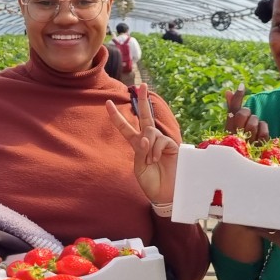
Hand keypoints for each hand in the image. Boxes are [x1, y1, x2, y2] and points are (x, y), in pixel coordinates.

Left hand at [105, 83, 176, 204]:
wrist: (165, 194)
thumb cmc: (150, 183)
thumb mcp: (138, 167)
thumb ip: (140, 151)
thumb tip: (145, 137)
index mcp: (137, 145)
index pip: (125, 128)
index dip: (116, 116)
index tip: (108, 103)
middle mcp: (149, 140)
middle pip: (145, 117)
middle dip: (143, 101)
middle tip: (141, 85)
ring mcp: (160, 142)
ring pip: (150, 131)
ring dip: (147, 146)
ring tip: (150, 160)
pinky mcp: (171, 146)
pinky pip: (160, 140)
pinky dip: (156, 150)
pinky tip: (157, 159)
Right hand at [224, 85, 268, 142]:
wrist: (251, 157)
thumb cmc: (242, 139)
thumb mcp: (235, 124)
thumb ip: (232, 108)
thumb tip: (228, 91)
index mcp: (228, 130)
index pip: (231, 110)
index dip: (237, 97)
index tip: (242, 85)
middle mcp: (235, 136)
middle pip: (242, 113)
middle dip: (247, 112)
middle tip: (248, 117)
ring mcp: (247, 142)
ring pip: (254, 120)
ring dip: (256, 122)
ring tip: (254, 129)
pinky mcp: (259, 146)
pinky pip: (263, 128)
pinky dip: (263, 128)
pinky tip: (260, 135)